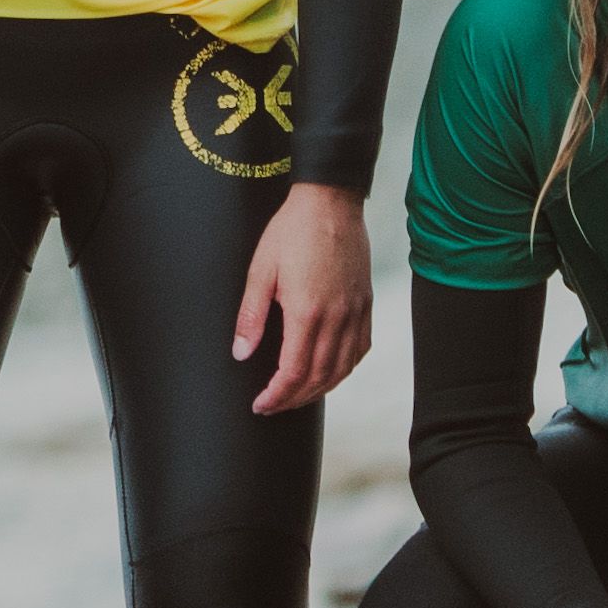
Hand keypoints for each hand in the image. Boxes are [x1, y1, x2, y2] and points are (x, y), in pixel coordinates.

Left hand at [230, 179, 371, 414]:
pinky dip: (344, 369)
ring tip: (297, 396)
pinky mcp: (365, 303)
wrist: (330, 201)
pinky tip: (330, 372)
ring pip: (342, 369)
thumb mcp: (261, 269)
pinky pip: (360, 349)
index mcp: (307, 311)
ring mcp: (355, 312)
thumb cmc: (292, 230)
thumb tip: (242, 353)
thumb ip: (251, 315)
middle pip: (318, 378)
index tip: (261, 404)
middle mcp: (336, 317)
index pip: (293, 372)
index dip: (277, 396)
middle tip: (273, 406)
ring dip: (319, 390)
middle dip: (294, 399)